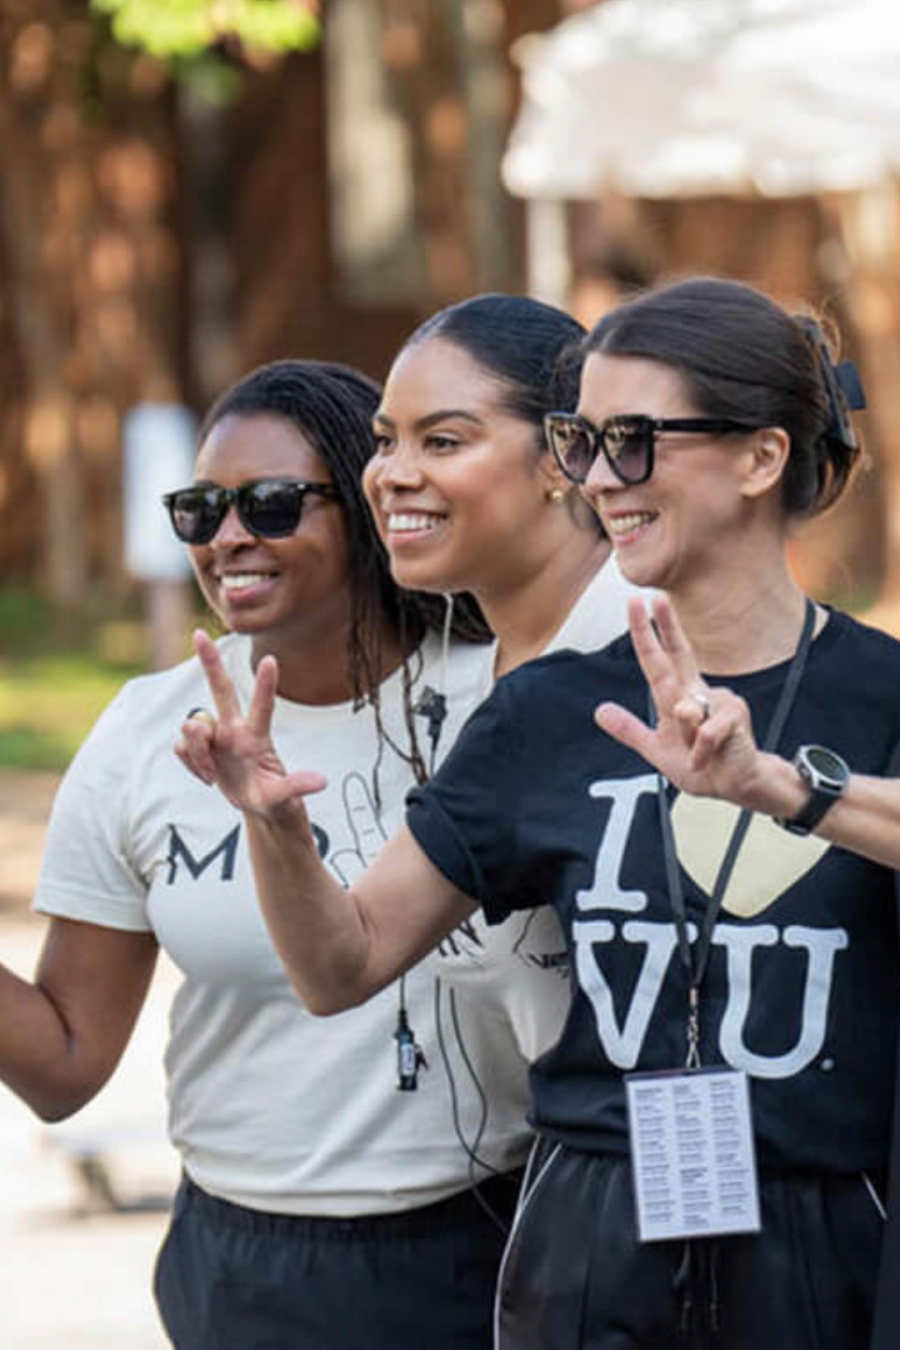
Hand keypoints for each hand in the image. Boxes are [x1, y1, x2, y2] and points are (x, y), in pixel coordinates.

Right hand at [175, 630, 326, 816]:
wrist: (258, 808)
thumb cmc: (275, 798)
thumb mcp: (284, 797)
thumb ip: (296, 787)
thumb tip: (322, 782)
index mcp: (257, 738)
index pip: (263, 707)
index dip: (265, 685)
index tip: (270, 659)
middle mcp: (235, 730)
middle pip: (221, 689)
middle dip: (209, 662)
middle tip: (199, 634)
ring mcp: (216, 737)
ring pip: (193, 725)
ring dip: (197, 751)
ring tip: (211, 776)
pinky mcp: (199, 748)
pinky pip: (180, 746)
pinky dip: (190, 763)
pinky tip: (206, 777)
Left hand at [595, 597, 768, 809]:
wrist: (737, 785)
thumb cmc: (702, 765)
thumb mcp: (657, 750)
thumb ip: (630, 730)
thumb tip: (600, 711)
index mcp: (680, 696)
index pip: (660, 660)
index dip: (647, 634)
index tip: (636, 602)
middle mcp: (699, 691)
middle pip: (680, 653)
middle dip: (668, 625)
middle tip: (656, 598)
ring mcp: (719, 700)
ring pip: (684, 713)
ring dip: (684, 738)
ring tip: (697, 755)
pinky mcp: (734, 715)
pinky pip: (703, 734)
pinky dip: (699, 753)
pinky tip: (708, 759)